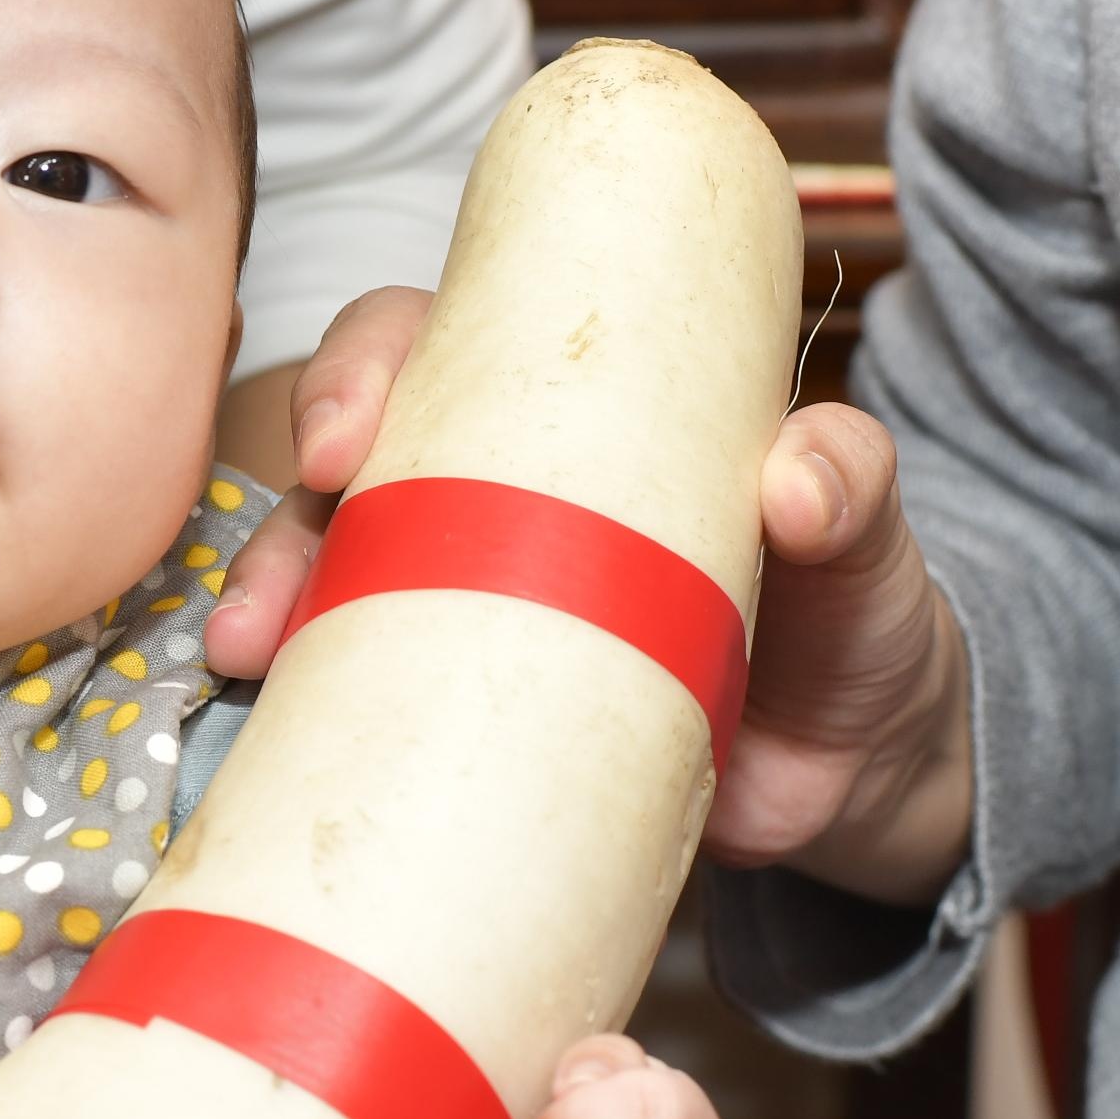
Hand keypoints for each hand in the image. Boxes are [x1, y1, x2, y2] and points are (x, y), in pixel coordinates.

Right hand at [207, 291, 970, 906]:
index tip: (346, 437)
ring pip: (328, 576)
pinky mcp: (465, 721)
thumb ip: (852, 488)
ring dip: (269, 604)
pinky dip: (300, 710)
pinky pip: (356, 700)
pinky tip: (261, 728)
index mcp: (577, 415)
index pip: (442, 343)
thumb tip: (797, 477)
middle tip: (274, 587)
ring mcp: (468, 609)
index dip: (370, 367)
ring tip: (249, 657)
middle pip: (348, 464)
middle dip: (285, 509)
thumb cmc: (855, 616)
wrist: (860, 775)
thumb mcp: (870, 542)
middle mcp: (494, 498)